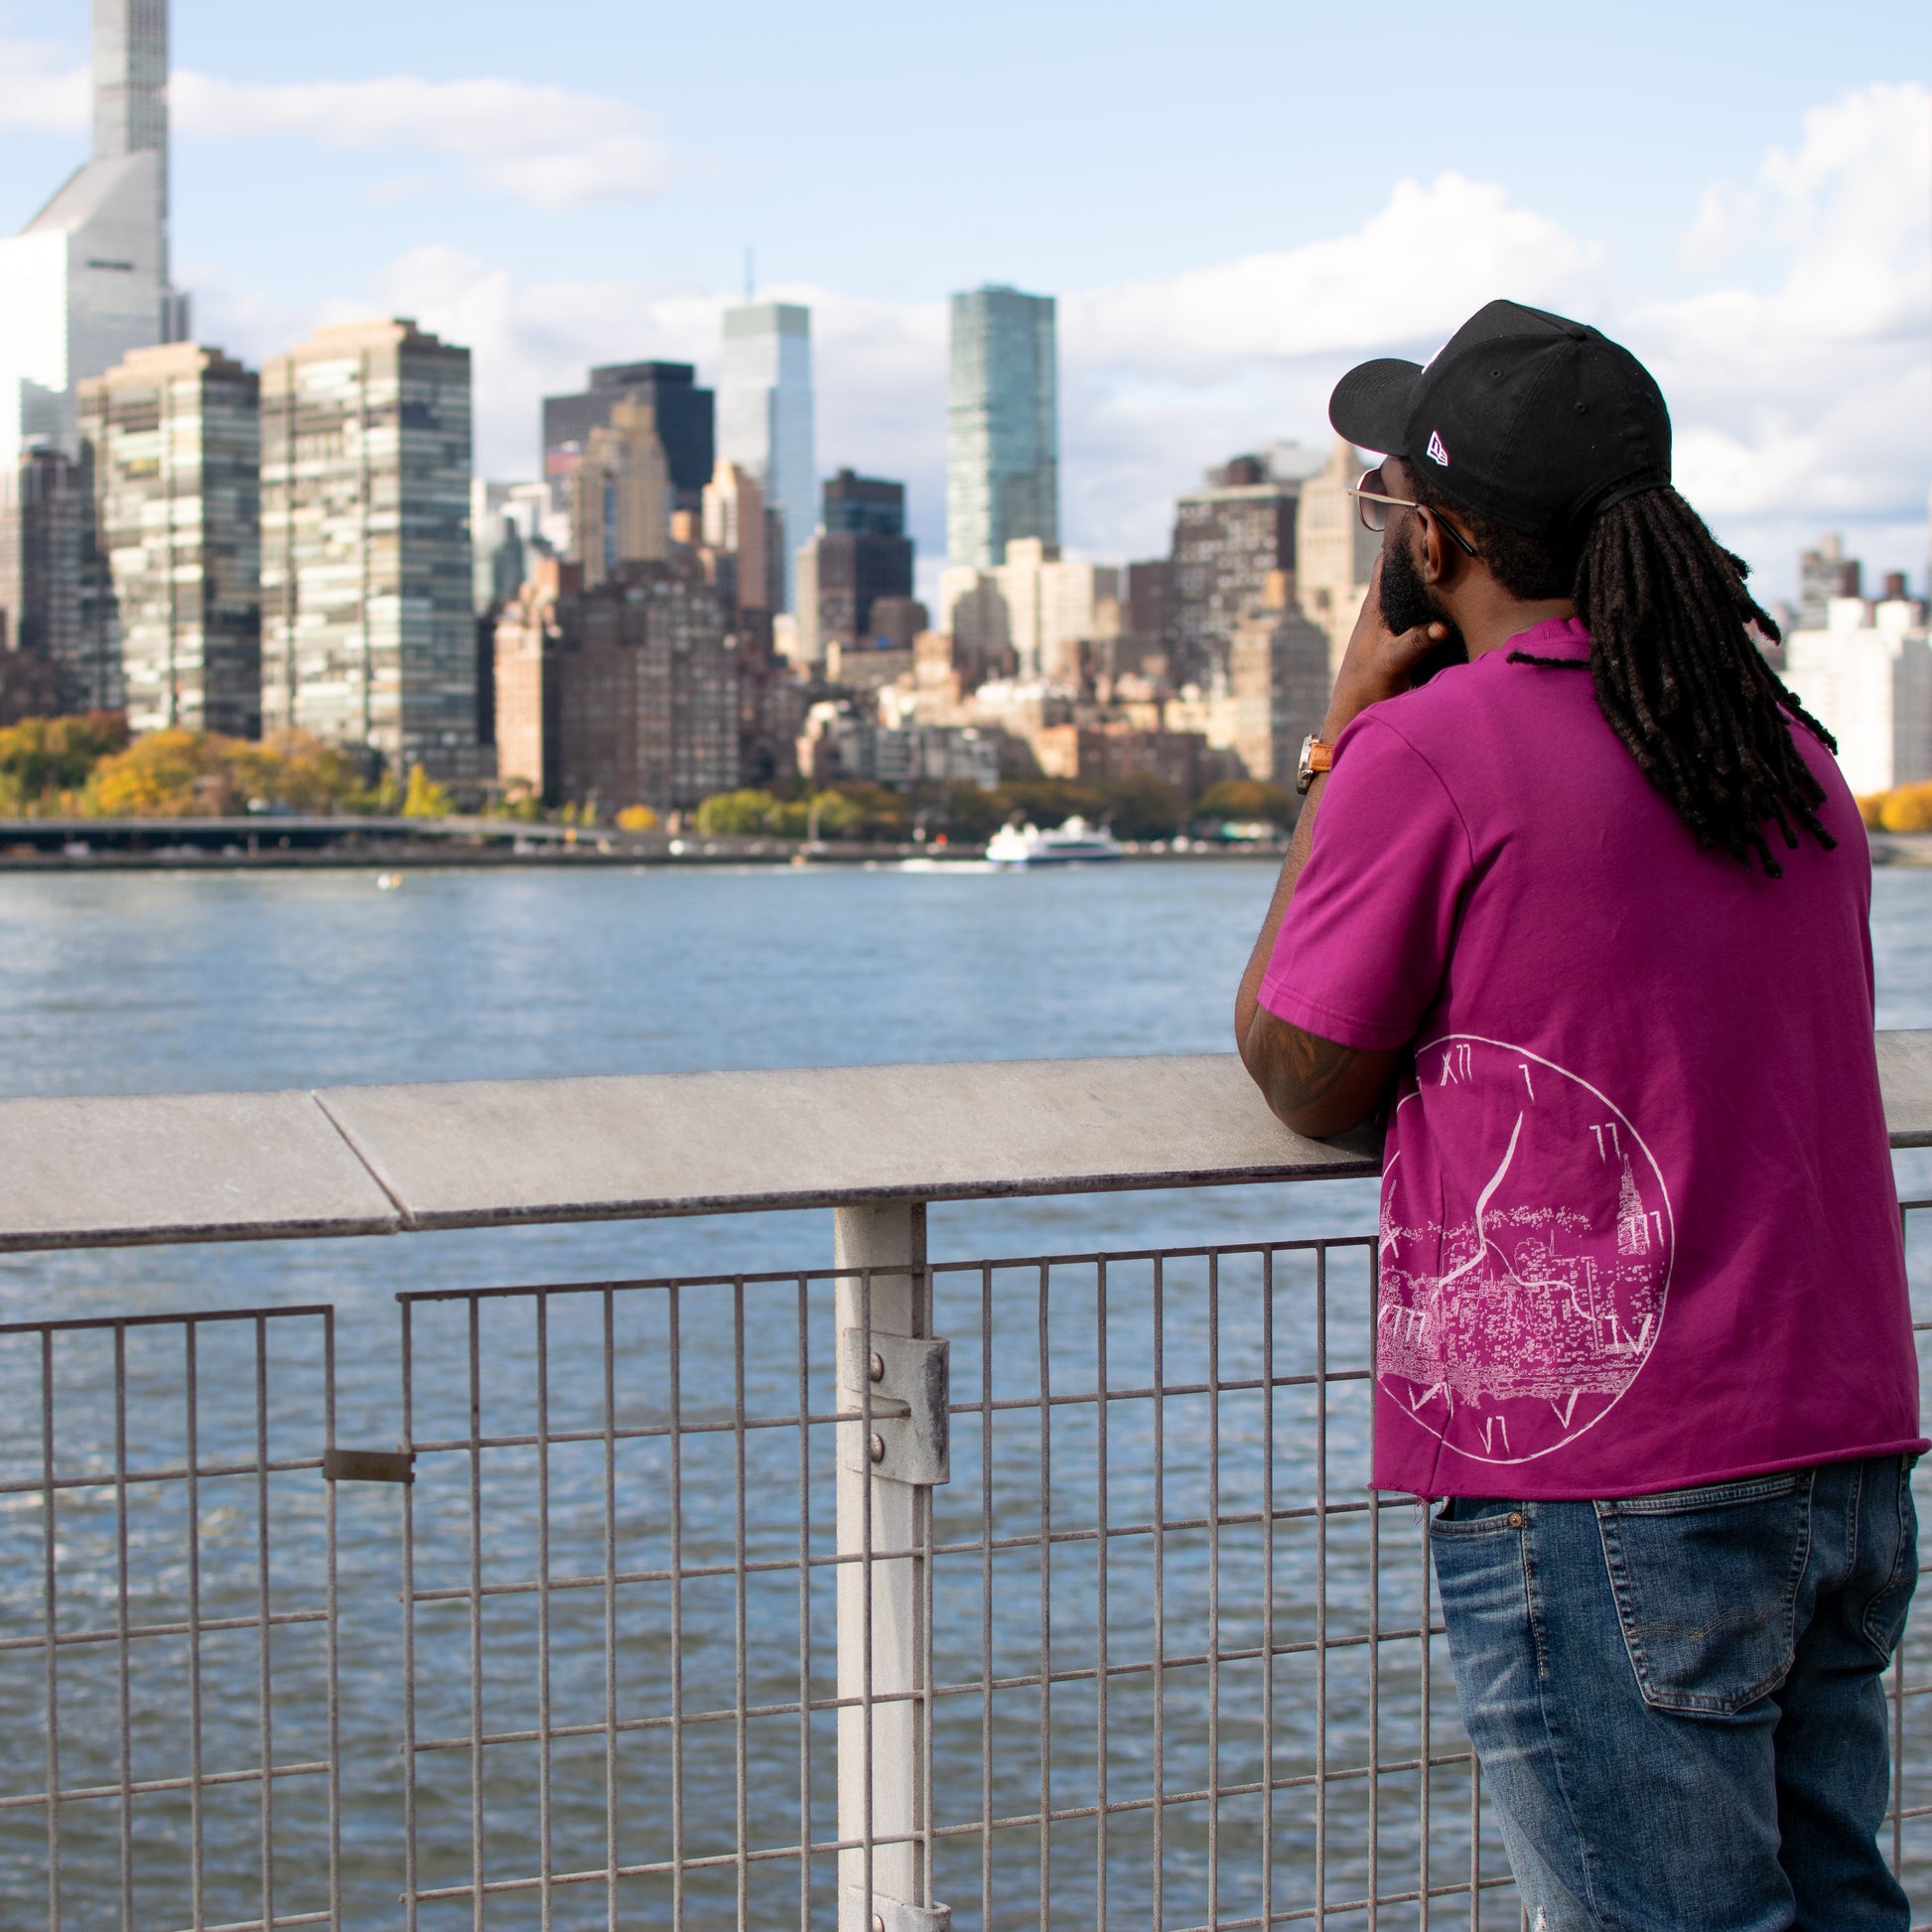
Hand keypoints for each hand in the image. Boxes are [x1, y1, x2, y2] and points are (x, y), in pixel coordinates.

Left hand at [1323, 553, 1450, 738]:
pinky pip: (1424, 615)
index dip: (1402, 539)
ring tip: (1465, 563)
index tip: (1425, 518)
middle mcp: (1385, 612)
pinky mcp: (1406, 642)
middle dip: (1426, 557)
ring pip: (1416, 594)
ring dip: (1434, 582)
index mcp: (1375, 607)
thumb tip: (1441, 627)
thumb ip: (1415, 643)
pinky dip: (1439, 606)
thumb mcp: (1392, 663)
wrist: (1356, 715)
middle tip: (1457, 536)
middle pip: (1406, 574)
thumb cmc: (1366, 687)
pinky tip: (1460, 603)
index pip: (1386, 561)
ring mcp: (1395, 626)